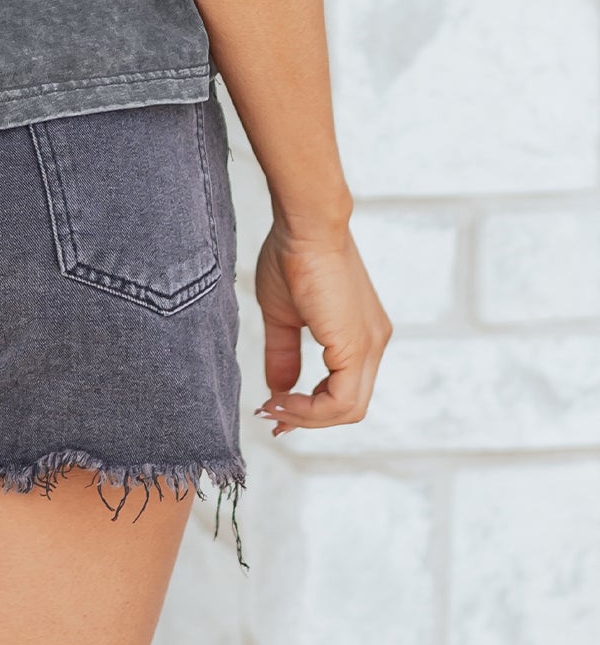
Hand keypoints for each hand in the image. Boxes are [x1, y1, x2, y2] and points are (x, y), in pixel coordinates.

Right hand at [255, 221, 390, 433]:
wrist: (306, 224)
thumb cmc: (292, 255)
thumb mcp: (284, 315)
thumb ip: (284, 355)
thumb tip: (277, 391)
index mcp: (360, 335)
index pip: (343, 390)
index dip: (310, 408)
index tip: (274, 408)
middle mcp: (373, 344)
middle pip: (349, 406)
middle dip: (307, 419)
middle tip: (271, 417)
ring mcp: (370, 346)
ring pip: (348, 408)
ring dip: (306, 417)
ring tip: (271, 408)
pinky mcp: (358, 346)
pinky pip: (341, 399)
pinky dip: (311, 409)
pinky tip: (282, 399)